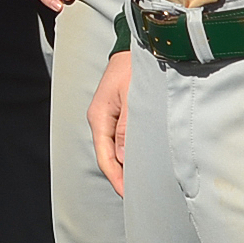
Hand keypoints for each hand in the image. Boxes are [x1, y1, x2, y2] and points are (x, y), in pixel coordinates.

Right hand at [88, 50, 132, 195]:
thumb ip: (127, 128)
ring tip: (143, 181)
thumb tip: (124, 158)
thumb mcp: (131, 98)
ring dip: (128, 164)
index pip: (105, 157)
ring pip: (116, 148)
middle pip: (109, 156)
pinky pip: (123, 139)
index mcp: (99, 117)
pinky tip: (142, 158)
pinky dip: (131, 151)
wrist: (138, 47)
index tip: (129, 195)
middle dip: (123, 176)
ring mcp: (109, 117)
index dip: (117, 178)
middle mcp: (101, 120)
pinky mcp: (119, 113)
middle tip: (141, 193)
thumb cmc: (133, 68)